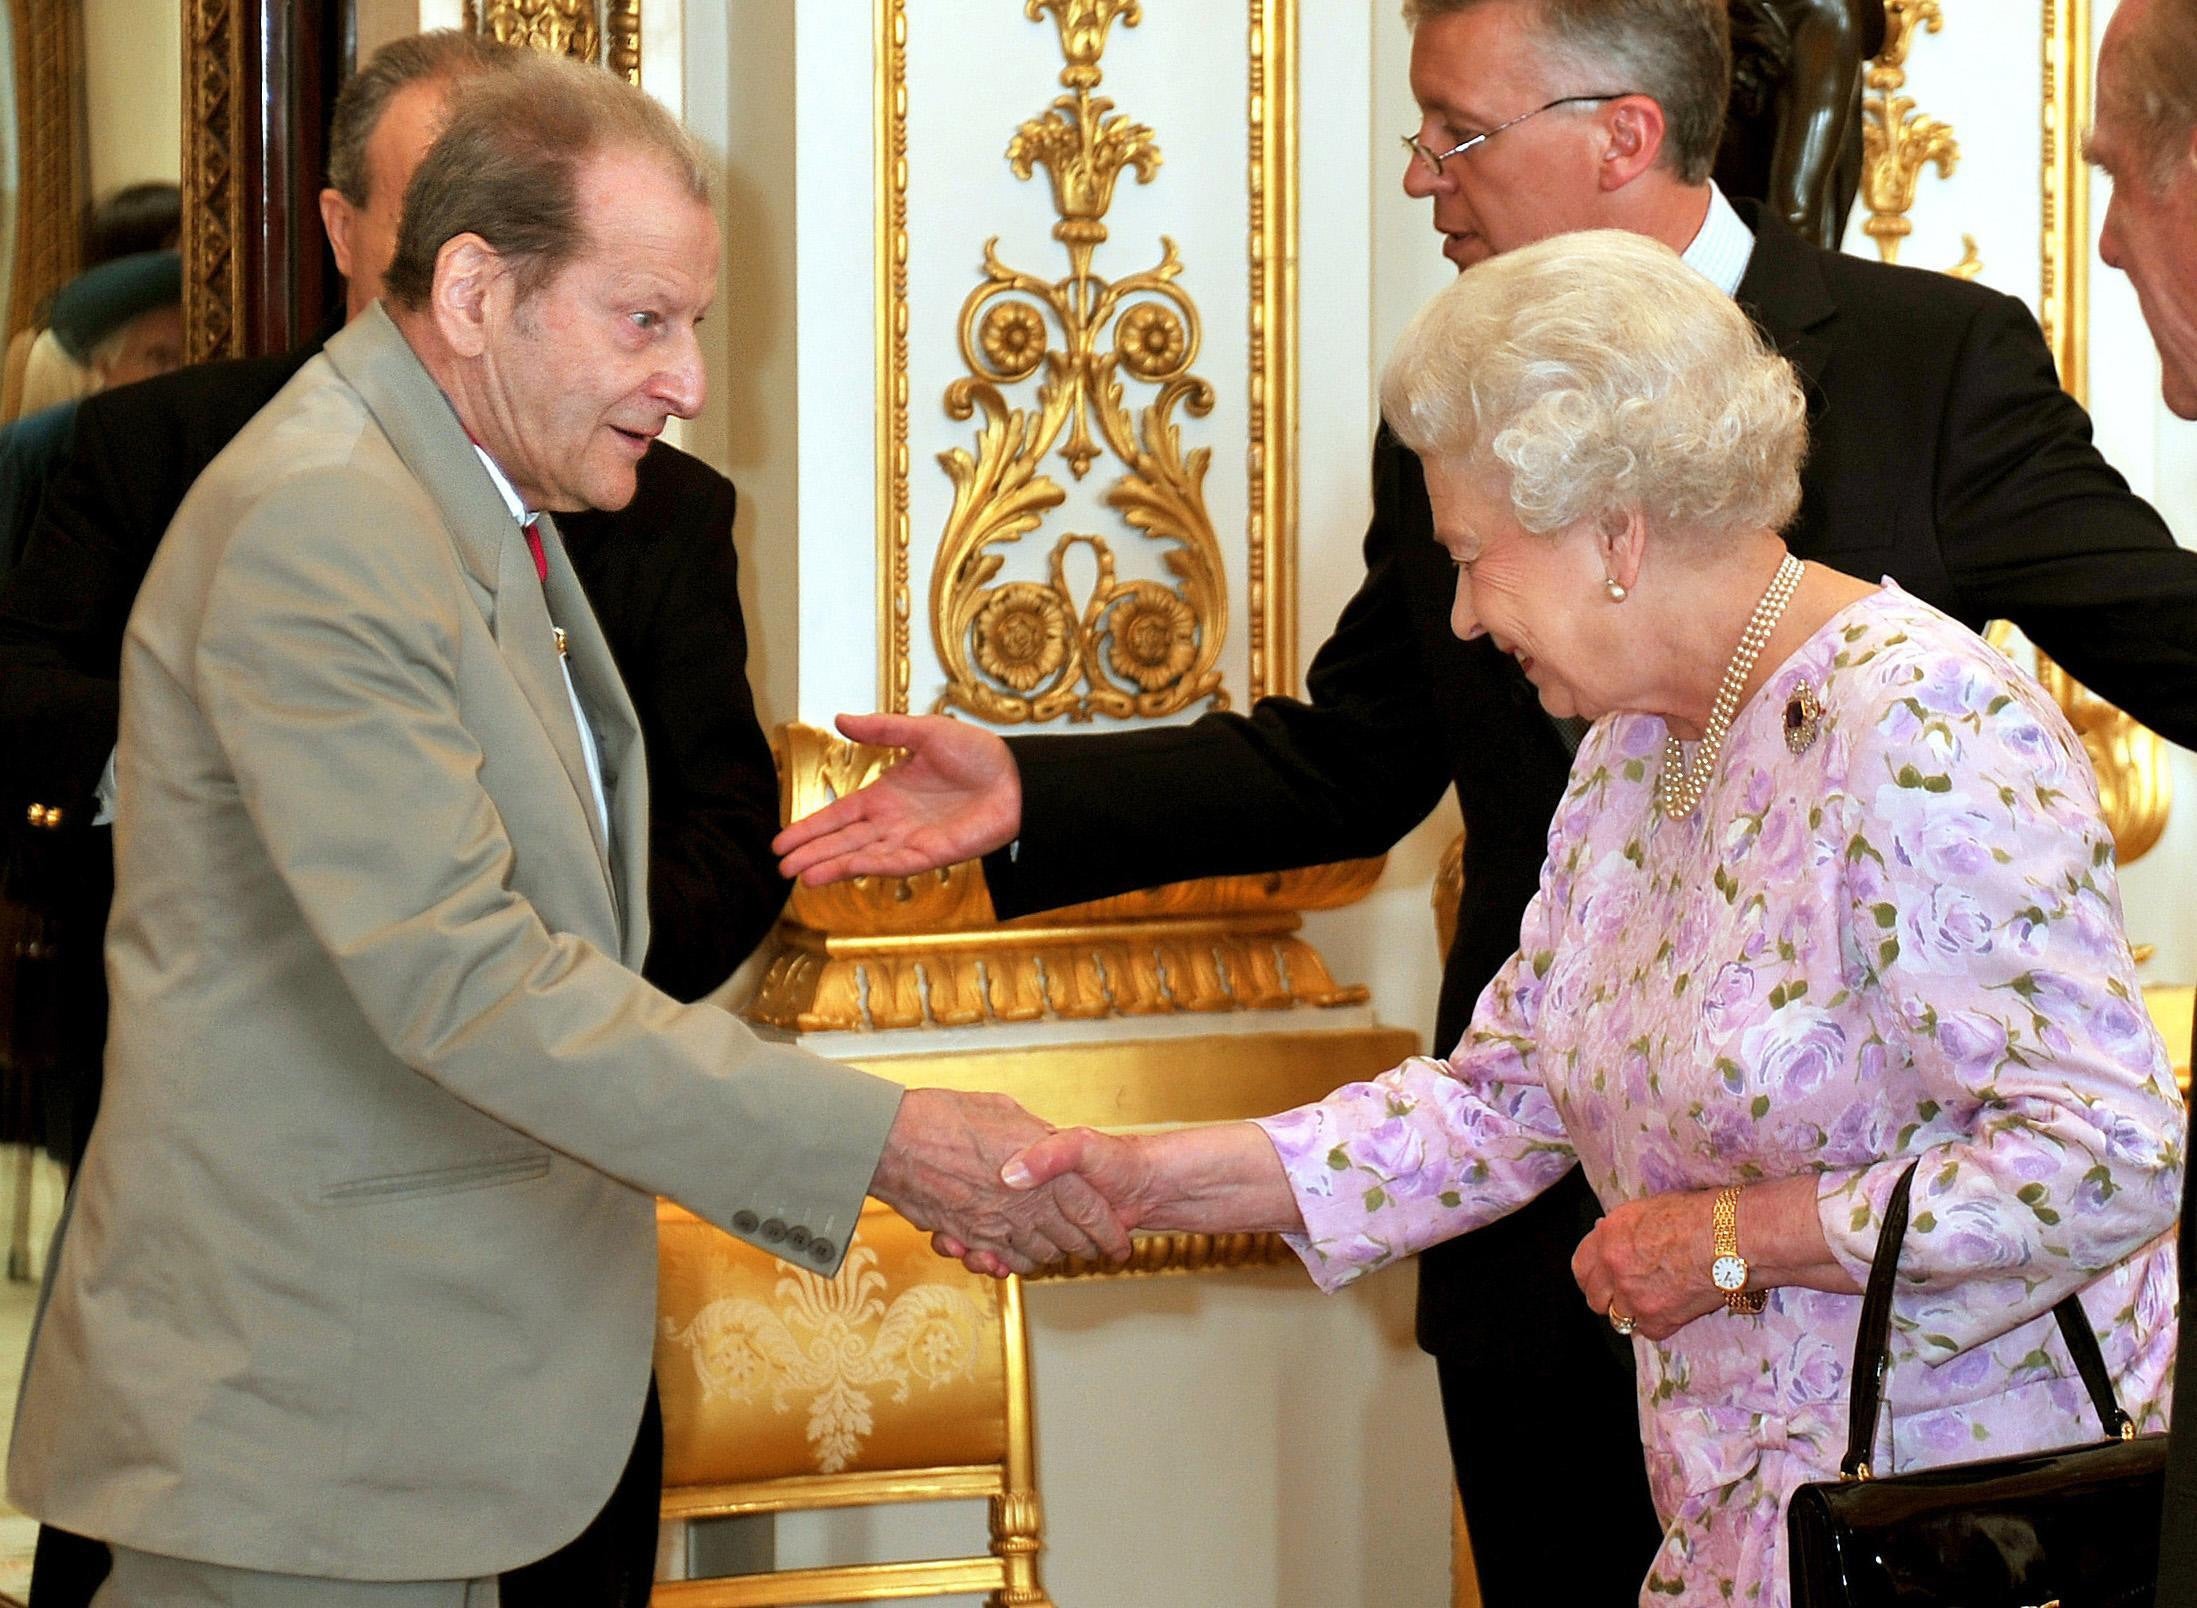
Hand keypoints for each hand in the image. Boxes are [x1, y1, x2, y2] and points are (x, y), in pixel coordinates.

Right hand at [772, 713, 1020, 885]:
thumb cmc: (978, 754)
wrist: (1017, 778)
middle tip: (779, 866)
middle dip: (812, 853)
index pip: (838, 816)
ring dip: (831, 866)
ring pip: (861, 856)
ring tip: (799, 876)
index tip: (781, 842)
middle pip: (843, 841)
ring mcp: (910, 840)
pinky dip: (865, 866)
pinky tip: (840, 870)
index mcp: (886, 795)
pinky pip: (892, 863)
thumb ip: (882, 729)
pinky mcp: (931, 855)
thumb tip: (839, 718)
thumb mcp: (924, 732)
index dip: (810, 828)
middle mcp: (893, 822)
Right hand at [932, 1127, 1162, 1276]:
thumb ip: (1035, 1134)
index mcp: (1044, 1169)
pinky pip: (1003, 1261)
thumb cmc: (945, 1117)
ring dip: (1051, 1255)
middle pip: (1069, 1239)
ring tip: (1060, 1251)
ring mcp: (996, 1225)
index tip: (1119, 1238)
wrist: (894, 1141)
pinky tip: (1018, 1255)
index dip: (1109, 1229)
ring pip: (1038, 1255)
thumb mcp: (1005, 1111)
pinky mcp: (968, 1237)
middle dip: (1086, 1247)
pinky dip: (1015, 1262)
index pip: (1091, 1210)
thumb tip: (1049, 1141)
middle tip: (1096, 1250)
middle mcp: (1025, 1204)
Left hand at [1570, 1190, 1725, 1341]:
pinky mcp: (1657, 1321)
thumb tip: (1616, 1243)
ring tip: (1656, 1301)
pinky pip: (1648, 1330)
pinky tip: (1677, 1308)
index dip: (1593, 1275)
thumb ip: (1625, 1233)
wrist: (1732, 1239)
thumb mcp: (1648, 1211)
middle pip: (1595, 1298)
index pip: (1581, 1267)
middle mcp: (1614, 1268)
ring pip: (1618, 1319)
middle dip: (1609, 1297)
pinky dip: (1660, 1324)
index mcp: (1609, 1236)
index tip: (1602, 1278)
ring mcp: (1633, 1297)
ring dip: (1633, 1312)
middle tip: (1629, 1293)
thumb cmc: (1700, 1215)